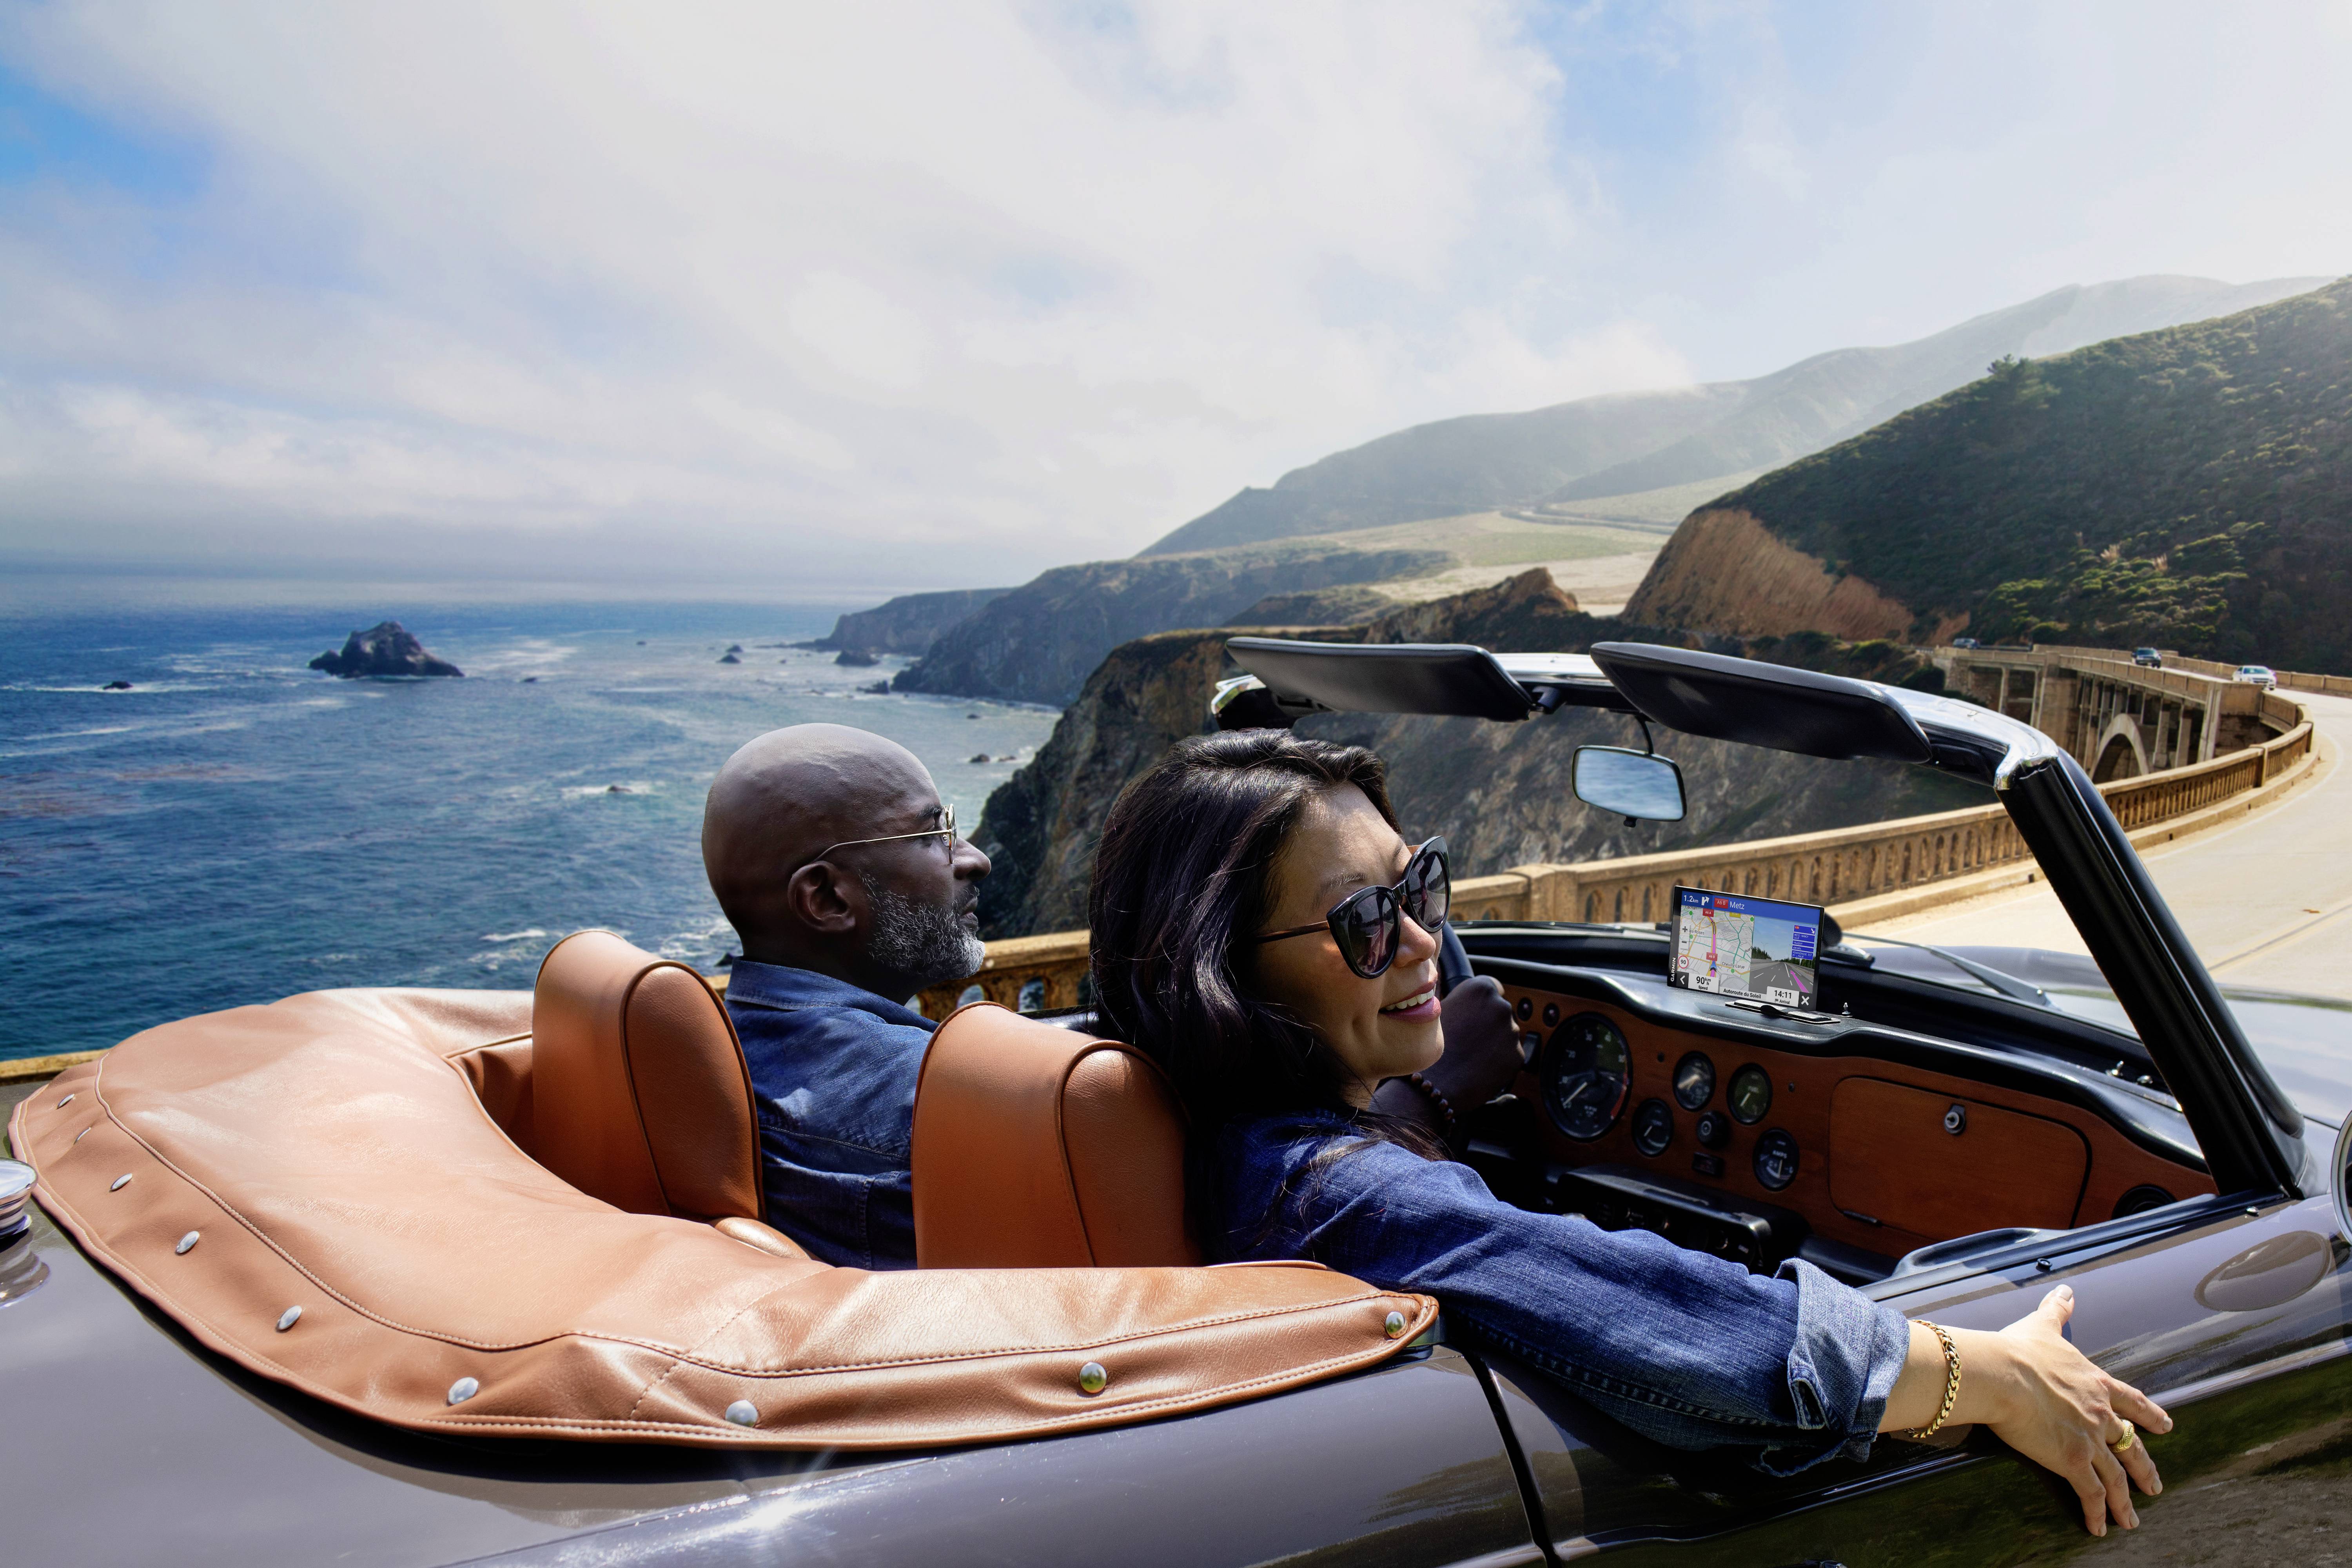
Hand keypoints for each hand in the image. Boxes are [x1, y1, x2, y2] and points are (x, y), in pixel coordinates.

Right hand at [1425, 975, 1524, 1109]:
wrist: (1436, 1082)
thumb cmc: (1431, 1045)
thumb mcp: (1439, 1010)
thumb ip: (1461, 1001)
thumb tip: (1468, 1002)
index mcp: (1480, 989)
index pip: (1492, 986)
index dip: (1483, 1001)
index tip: (1476, 1011)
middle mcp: (1500, 1005)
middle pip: (1500, 1010)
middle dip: (1490, 1022)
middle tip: (1469, 1037)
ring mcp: (1512, 1031)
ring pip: (1506, 1033)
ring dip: (1495, 1041)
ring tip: (1472, 1054)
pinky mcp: (1517, 1055)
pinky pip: (1510, 1054)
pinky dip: (1500, 1060)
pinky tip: (1480, 1066)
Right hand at [1885, 1286, 2170, 1536]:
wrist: (2003, 1373)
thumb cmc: (2019, 1349)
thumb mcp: (2043, 1325)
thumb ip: (2058, 1310)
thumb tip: (2065, 1290)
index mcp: (2096, 1383)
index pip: (2133, 1402)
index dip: (2151, 1416)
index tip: (2166, 1426)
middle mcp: (2101, 1413)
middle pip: (2132, 1445)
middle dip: (2145, 1467)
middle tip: (2155, 1485)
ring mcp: (2090, 1439)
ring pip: (2117, 1475)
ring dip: (2126, 1500)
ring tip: (2131, 1519)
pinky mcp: (2073, 1461)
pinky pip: (2092, 1493)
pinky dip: (2097, 1512)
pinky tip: (2098, 1527)